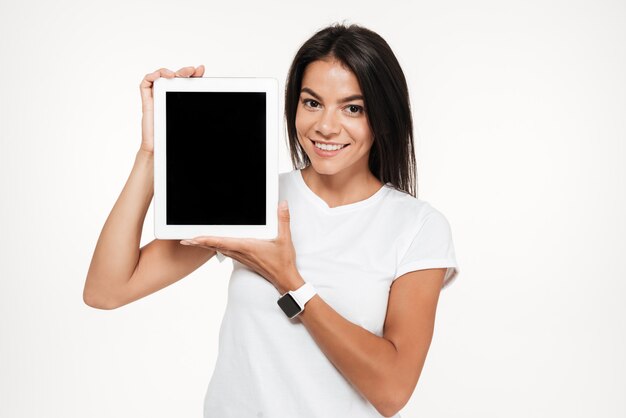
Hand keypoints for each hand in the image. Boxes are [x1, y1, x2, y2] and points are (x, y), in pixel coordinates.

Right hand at [139, 65, 204, 153]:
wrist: (160, 150)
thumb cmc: (173, 138)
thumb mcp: (189, 121)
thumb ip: (198, 111)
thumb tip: (212, 99)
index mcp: (178, 102)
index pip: (185, 83)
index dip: (193, 75)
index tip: (201, 71)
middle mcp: (167, 97)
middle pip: (174, 78)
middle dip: (184, 71)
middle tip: (193, 70)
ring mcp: (156, 98)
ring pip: (160, 77)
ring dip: (168, 71)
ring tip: (177, 74)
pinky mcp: (147, 101)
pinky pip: (145, 83)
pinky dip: (153, 75)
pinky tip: (164, 77)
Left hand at [179, 200, 301, 292]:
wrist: (283, 279)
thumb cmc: (283, 262)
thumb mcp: (284, 239)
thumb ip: (283, 220)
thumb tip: (282, 204)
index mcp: (246, 246)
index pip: (222, 242)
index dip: (206, 240)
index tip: (193, 238)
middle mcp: (240, 252)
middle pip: (215, 246)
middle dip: (199, 242)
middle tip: (184, 239)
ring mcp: (240, 257)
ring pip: (218, 249)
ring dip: (205, 245)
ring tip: (193, 240)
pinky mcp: (243, 258)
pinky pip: (225, 251)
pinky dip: (215, 247)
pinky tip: (213, 244)